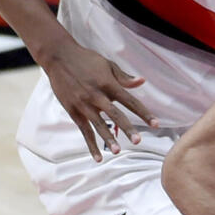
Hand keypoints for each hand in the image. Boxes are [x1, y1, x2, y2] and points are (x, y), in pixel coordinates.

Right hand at [39, 38, 158, 160]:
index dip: (144, 113)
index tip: (156, 124)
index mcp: (108, 84)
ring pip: (98, 125)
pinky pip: (84, 130)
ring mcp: (83, 104)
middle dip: (127, 128)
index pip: (130, 101)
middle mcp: (96, 95)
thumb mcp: (107, 64)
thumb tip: (142, 81)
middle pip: (115, 114)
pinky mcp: (73, 110)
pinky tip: (98, 158)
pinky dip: (91, 145)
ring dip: (108, 139)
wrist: (58, 56)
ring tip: (117, 151)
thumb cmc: (86, 59)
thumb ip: (124, 77)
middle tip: (138, 141)